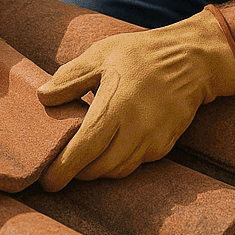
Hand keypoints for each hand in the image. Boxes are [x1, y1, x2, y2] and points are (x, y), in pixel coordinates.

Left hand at [35, 6, 234, 189]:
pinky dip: (119, 161)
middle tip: (63, 163)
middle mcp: (135, 130)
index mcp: (114, 108)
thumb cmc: (142, 54)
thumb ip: (70, 78)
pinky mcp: (164, 145)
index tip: (47, 181)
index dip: (62, 170)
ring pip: (117, 170)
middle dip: (77, 171)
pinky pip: (136, 164)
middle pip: (98, 169)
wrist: (192, 59)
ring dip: (98, 168)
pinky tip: (113, 143)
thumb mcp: (101, 54)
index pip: (82, 151)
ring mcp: (152, 141)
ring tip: (86, 153)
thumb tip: (43, 97)